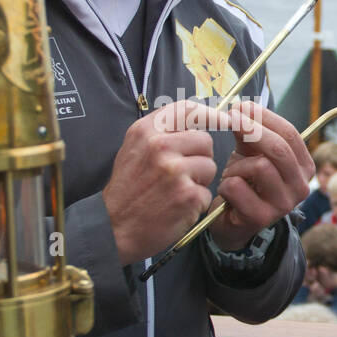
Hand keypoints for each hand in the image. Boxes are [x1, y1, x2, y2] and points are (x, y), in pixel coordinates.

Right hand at [103, 100, 221, 265]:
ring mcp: (174, 170)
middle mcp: (159, 146)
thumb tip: (196, 118)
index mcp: (146, 131)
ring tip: (175, 191)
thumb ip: (161, 132)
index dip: (210, 114)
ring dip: (199, 181)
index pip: (187, 110)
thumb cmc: (126, 191)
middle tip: (181, 173)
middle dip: (200, 157)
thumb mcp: (133, 150)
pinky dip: (196, 202)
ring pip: (210, 166)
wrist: (114, 227)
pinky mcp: (187, 194)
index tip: (223, 120)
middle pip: (205, 140)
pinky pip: (207, 192)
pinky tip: (177, 207)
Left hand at [207, 100, 313, 251]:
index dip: (264, 117)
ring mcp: (283, 205)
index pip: (290, 134)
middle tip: (230, 118)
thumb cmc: (245, 182)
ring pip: (259, 167)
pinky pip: (238, 186)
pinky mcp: (261, 218)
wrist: (231, 221)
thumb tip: (242, 106)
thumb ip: (249, 131)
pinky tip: (225, 191)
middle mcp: (300, 187)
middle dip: (251, 129)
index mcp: (304, 167)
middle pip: (279, 149)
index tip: (241, 106)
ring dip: (236, 165)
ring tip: (230, 172)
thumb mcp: (250, 153)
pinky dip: (225, 183)